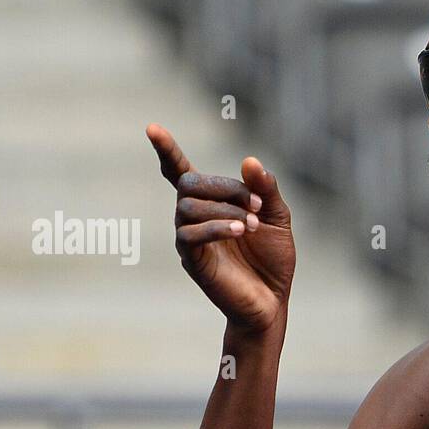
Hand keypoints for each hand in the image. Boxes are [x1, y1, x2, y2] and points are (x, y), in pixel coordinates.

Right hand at [147, 123, 295, 333]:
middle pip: (189, 183)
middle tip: (257, 205)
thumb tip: (249, 160)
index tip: (152, 128)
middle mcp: (193, 217)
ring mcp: (189, 239)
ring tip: (252, 224)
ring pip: (188, 206)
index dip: (167, 151)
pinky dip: (215, 226)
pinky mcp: (192, 260)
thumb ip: (266, 189)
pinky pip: (189, 234)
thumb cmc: (272, 259)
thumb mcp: (277, 217)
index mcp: (212, 203)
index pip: (181, 172)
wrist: (273, 300)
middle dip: (224, 186)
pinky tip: (239, 230)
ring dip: (225, 208)